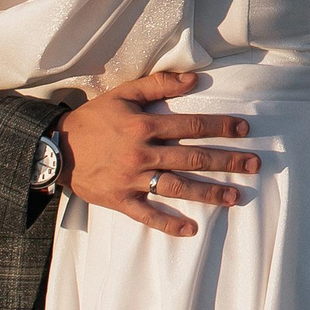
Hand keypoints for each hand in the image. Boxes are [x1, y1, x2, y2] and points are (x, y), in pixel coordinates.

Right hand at [55, 70, 256, 237]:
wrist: (55, 148)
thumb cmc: (93, 119)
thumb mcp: (122, 94)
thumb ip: (158, 85)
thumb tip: (194, 79)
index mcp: (144, 126)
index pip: (192, 125)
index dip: (221, 127)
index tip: (244, 130)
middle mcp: (142, 153)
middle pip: (192, 158)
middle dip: (227, 161)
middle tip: (254, 165)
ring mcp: (131, 179)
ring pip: (177, 187)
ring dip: (208, 192)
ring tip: (235, 196)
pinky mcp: (119, 200)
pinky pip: (147, 214)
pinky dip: (169, 223)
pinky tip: (191, 230)